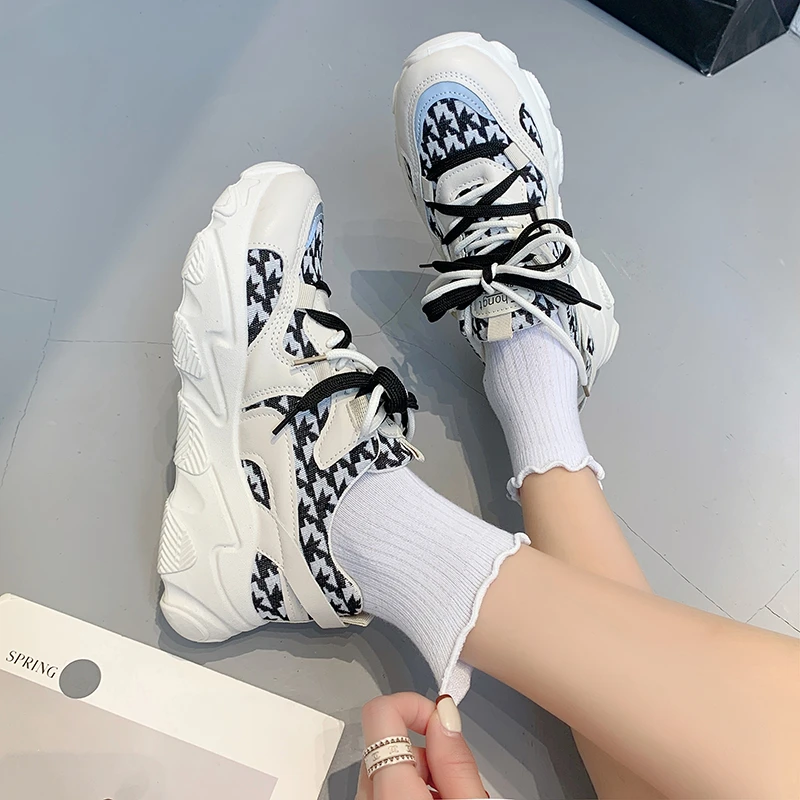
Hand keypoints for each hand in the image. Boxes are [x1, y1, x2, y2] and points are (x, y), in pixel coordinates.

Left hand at [355, 692, 487, 799]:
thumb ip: (457, 763)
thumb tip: (446, 716)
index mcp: (392, 793)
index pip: (380, 712)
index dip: (413, 704)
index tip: (439, 717)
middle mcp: (367, 799)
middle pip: (386, 741)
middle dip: (425, 750)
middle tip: (452, 779)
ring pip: (383, 764)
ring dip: (416, 773)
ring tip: (444, 799)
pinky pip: (380, 787)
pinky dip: (405, 790)